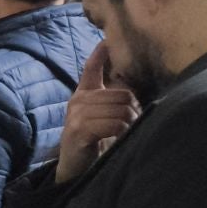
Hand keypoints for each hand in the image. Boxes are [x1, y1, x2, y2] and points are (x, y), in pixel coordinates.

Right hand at [56, 41, 139, 182]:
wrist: (74, 167)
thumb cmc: (92, 140)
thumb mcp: (99, 116)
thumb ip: (109, 100)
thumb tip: (130, 87)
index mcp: (83, 94)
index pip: (91, 68)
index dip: (100, 53)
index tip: (107, 40)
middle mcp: (78, 101)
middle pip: (121, 94)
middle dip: (132, 110)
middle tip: (131, 123)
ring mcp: (76, 115)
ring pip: (120, 109)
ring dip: (129, 123)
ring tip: (126, 131)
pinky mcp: (78, 130)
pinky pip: (113, 123)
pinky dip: (122, 131)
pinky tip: (119, 137)